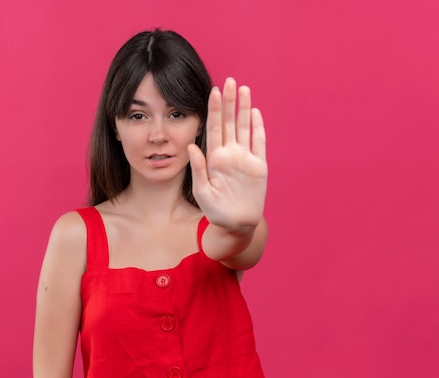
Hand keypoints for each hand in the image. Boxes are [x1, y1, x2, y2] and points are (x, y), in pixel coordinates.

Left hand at [188, 77, 266, 232]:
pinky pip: (259, 143)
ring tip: (243, 89)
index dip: (214, 110)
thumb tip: (191, 146)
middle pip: (230, 123)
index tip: (212, 91)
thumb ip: (198, 169)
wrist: (236, 224)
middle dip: (229, 102)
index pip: (214, 128)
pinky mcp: (259, 166)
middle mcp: (229, 154)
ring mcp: (245, 158)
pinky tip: (255, 112)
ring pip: (245, 128)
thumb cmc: (215, 211)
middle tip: (228, 81)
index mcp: (214, 158)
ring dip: (244, 109)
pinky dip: (257, 128)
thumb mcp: (202, 191)